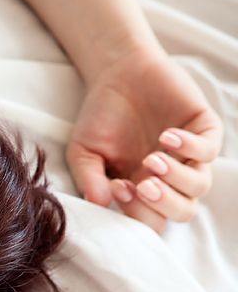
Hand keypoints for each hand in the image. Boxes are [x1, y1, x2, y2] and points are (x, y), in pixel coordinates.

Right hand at [67, 50, 222, 232]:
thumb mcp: (83, 150)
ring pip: (199, 185)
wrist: (117, 72)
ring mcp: (188, 155)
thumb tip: (100, 204)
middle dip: (165, 204)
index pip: (149, 219)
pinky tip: (167, 136)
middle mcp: (168, 177)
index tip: (117, 188)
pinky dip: (191, 148)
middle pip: (182, 210)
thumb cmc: (99, 115)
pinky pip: (209, 150)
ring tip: (153, 159)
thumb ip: (89, 178)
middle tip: (145, 186)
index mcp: (140, 188)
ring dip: (178, 178)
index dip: (137, 213)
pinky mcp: (203, 129)